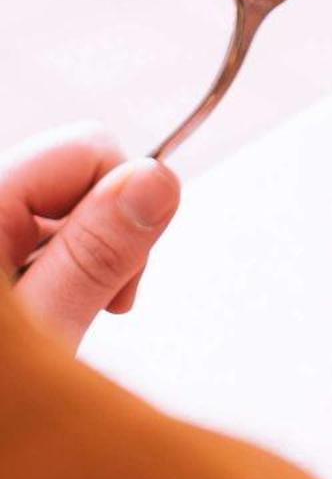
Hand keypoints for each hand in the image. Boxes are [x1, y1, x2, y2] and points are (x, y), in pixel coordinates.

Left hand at [2, 124, 180, 352]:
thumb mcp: (44, 329)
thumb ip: (100, 251)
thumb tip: (158, 181)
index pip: (85, 149)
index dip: (123, 207)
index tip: (119, 281)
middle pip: (70, 173)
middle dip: (101, 235)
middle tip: (89, 308)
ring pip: (54, 205)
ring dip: (73, 260)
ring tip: (51, 319)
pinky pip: (26, 230)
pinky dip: (45, 269)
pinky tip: (32, 314)